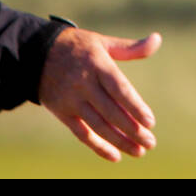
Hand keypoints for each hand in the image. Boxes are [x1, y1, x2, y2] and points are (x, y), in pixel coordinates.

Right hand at [38, 27, 161, 161]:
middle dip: (132, 130)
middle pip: (110, 112)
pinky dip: (97, 146)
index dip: (135, 107)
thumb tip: (157, 39)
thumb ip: (131, 47)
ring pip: (97, 126)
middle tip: (150, 142)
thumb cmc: (79, 47)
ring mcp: (71, 100)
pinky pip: (81, 133)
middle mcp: (83, 83)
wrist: (37, 53)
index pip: (119, 89)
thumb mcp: (103, 42)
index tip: (150, 122)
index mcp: (97, 64)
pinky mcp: (62, 112)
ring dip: (119, 141)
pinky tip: (115, 156)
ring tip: (139, 151)